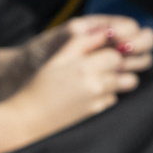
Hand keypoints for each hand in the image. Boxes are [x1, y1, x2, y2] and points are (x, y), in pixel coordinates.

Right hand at [0, 17, 152, 137]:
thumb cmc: (38, 87)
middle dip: (115, 66)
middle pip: (124, 70)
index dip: (109, 52)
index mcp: (85, 67)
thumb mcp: (57, 59)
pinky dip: (105, 95)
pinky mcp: (96, 114)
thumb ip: (81, 43)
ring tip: (96, 79)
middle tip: (99, 66)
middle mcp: (96, 85)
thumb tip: (103, 33)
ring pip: (122, 86)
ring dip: (114, 81)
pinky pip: (111, 100)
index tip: (98, 54)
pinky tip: (86, 95)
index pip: (116, 55)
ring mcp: (98, 101)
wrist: (28, 119)